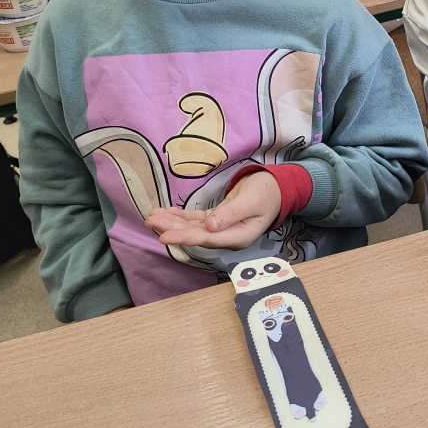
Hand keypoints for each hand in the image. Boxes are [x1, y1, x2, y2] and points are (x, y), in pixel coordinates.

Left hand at [145, 171, 281, 250]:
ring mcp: (221, 229)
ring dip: (172, 222)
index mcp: (238, 237)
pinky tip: (166, 213)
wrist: (277, 188)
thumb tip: (210, 226)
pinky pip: (196, 220)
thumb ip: (231, 214)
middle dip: (172, 229)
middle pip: (195, 235)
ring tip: (152, 216)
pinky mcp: (217, 221)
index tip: (163, 236)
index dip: (184, 238)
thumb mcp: (251, 200)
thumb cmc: (267, 192)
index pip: (206, 239)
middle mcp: (227, 237)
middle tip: (150, 220)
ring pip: (193, 228)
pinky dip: (181, 216)